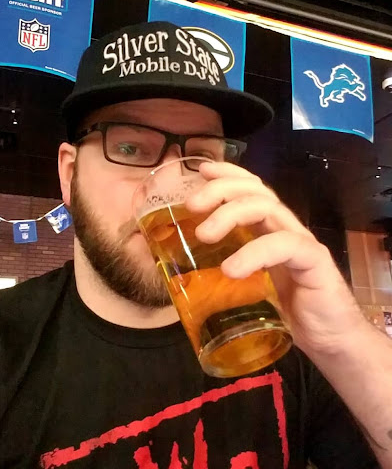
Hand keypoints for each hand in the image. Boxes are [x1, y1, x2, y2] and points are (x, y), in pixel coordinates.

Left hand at [185, 161, 366, 356]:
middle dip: (221, 190)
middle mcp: (285, 229)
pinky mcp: (315, 262)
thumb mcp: (248, 286)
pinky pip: (285, 245)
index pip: (251, 189)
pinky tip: (232, 269)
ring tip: (204, 235)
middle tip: (191, 205)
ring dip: (230, 214)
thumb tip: (181, 268)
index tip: (201, 170)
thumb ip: (226, 269)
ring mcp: (301, 243)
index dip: (228, 174)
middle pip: (256, 192)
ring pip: (268, 209)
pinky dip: (255, 252)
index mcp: (268, 230)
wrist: (331, 342)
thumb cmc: (286, 311)